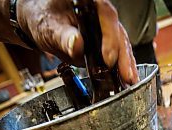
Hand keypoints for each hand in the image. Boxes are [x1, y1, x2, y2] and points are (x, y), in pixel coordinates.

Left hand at [17, 0, 137, 84]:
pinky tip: (127, 78)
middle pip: (118, 32)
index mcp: (88, 1)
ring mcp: (105, 27)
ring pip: (121, 43)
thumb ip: (62, 37)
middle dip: (123, 56)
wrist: (41, 23)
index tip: (108, 58)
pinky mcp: (106, 41)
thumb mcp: (48, 27)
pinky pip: (118, 52)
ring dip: (126, 63)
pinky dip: (122, 66)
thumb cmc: (43, 18)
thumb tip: (76, 45)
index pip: (106, 16)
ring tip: (130, 80)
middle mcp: (100, 12)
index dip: (110, 38)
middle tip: (126, 75)